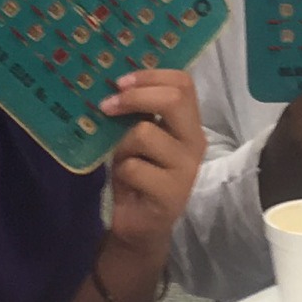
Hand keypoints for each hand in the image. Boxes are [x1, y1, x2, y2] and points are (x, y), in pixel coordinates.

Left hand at [97, 70, 201, 257]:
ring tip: (122, 161)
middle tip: (107, 105)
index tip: (119, 82)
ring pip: (144, 133)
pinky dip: (121, 172)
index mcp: (188, 124)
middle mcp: (194, 142)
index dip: (150, 76)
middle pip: (173, 99)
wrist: (140, 225)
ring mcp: (186, 169)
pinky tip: (127, 185)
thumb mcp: (137, 138)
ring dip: (121, 146)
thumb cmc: (138, 175)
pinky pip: (133, 167)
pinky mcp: (172, 194)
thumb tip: (113, 81)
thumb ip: (137, 113)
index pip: (183, 83)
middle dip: (135, 97)